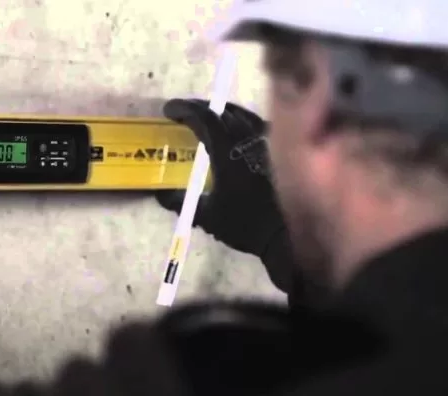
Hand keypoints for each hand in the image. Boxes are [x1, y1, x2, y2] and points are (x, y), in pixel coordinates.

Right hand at [155, 99, 290, 290]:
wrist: (287, 236)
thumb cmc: (245, 224)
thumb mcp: (207, 216)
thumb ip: (181, 203)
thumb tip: (160, 195)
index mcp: (227, 151)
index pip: (204, 118)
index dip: (184, 110)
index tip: (168, 110)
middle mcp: (249, 139)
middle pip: (223, 111)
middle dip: (201, 108)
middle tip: (185, 113)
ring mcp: (268, 142)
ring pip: (243, 115)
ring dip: (223, 113)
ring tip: (210, 118)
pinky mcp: (280, 151)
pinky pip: (259, 126)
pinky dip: (243, 123)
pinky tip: (239, 133)